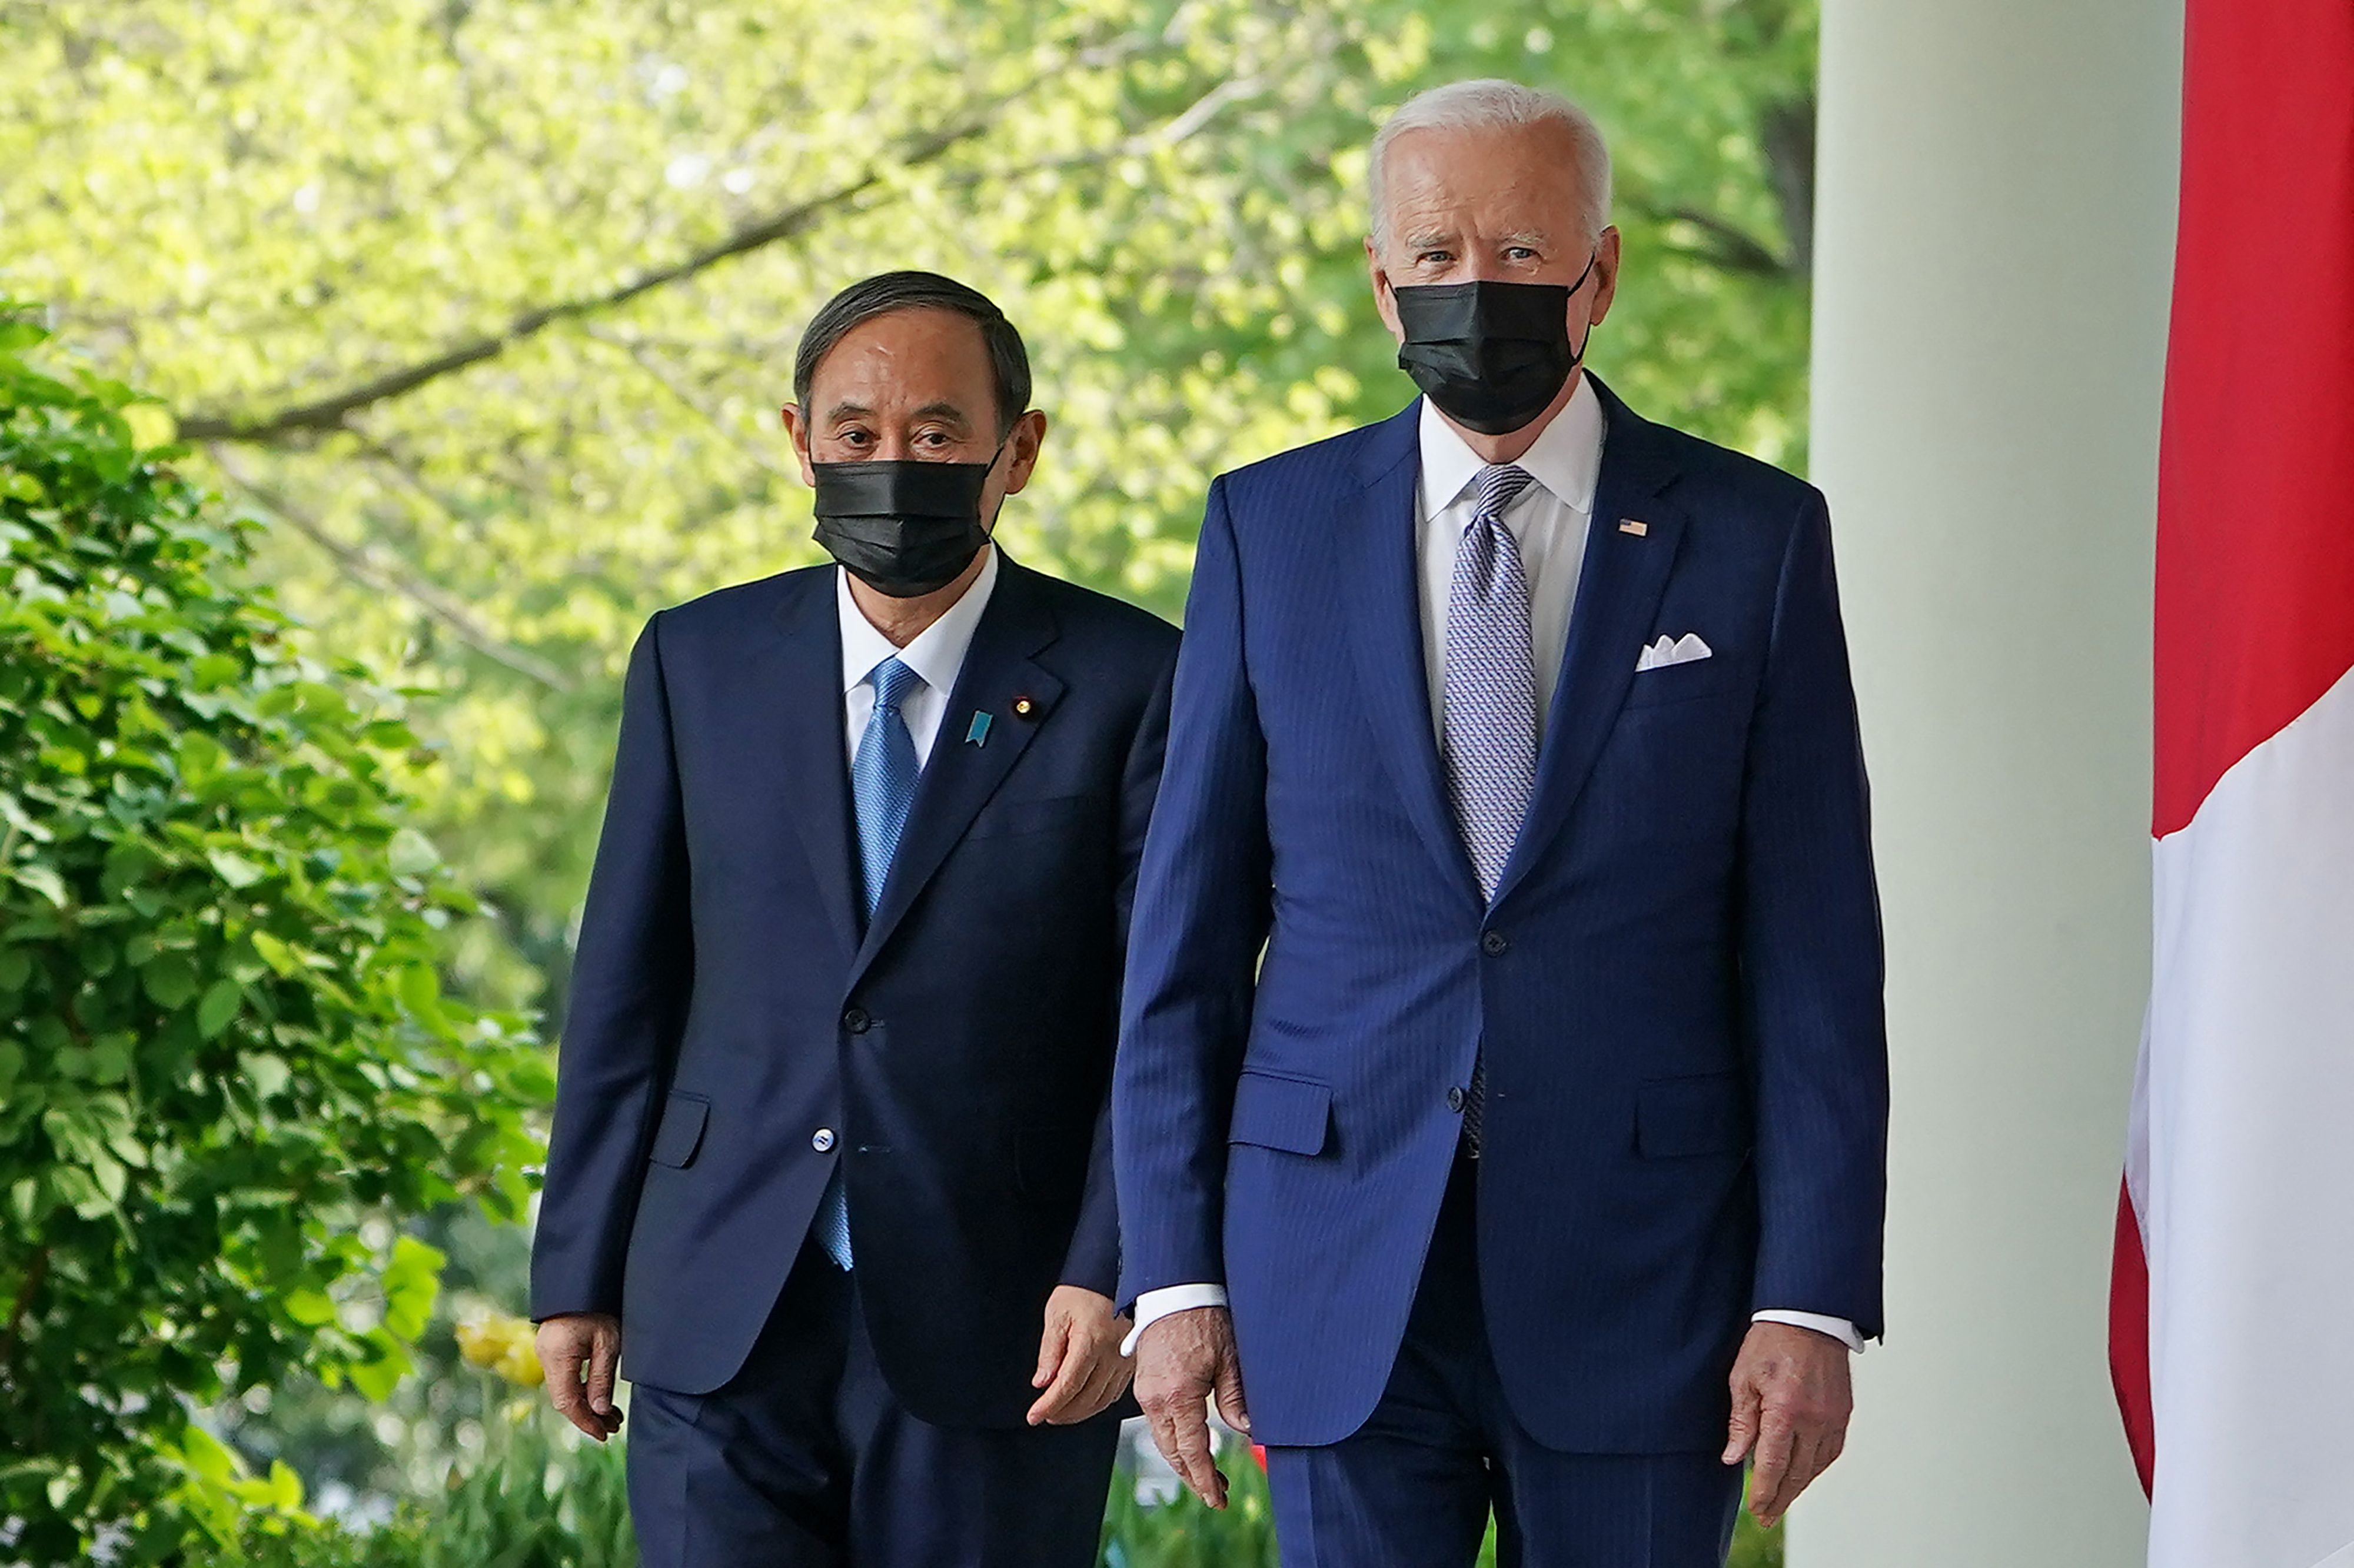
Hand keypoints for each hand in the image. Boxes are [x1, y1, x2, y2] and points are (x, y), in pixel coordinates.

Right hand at [537, 1312, 624, 1440]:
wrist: (585, 1280)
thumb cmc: (600, 1306)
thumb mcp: (608, 1343)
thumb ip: (602, 1379)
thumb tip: (600, 1411)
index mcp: (558, 1356)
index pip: (567, 1402)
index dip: (585, 1421)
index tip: (604, 1434)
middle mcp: (546, 1356)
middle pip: (565, 1398)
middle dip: (589, 1416)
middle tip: (613, 1428)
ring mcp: (547, 1352)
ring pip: (565, 1389)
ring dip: (587, 1404)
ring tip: (613, 1417)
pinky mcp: (553, 1348)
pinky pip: (565, 1377)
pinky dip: (582, 1389)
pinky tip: (600, 1397)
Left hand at [1028, 1285, 1134, 1425]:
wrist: (1112, 1275)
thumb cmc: (1084, 1290)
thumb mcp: (1057, 1315)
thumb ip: (1050, 1351)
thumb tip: (1042, 1382)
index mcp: (1092, 1341)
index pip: (1067, 1385)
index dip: (1049, 1404)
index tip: (1034, 1415)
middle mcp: (1113, 1353)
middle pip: (1086, 1398)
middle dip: (1062, 1412)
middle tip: (1045, 1414)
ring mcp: (1126, 1359)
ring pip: (1102, 1400)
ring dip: (1080, 1412)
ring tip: (1061, 1413)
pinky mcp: (1132, 1360)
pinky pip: (1116, 1392)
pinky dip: (1098, 1403)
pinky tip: (1085, 1403)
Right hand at [1133, 1305, 1249, 1508]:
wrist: (1173, 1290)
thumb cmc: (1204, 1319)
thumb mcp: (1229, 1359)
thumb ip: (1234, 1398)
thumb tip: (1245, 1431)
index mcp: (1178, 1396)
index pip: (1192, 1451)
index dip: (1204, 1479)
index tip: (1217, 1499)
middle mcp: (1155, 1399)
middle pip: (1173, 1453)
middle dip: (1194, 1477)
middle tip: (1217, 1495)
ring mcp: (1146, 1393)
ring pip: (1164, 1441)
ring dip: (1184, 1462)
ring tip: (1208, 1477)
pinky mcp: (1145, 1385)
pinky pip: (1158, 1424)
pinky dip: (1175, 1442)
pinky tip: (1191, 1447)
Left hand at [1722, 1321, 1852, 1527]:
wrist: (1808, 1317)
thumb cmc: (1770, 1342)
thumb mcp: (1743, 1378)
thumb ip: (1741, 1422)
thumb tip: (1735, 1458)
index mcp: (1786, 1410)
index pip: (1774, 1465)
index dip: (1764, 1491)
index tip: (1756, 1509)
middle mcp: (1814, 1419)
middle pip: (1797, 1473)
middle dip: (1780, 1498)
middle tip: (1766, 1517)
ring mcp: (1833, 1417)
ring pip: (1817, 1466)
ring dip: (1799, 1487)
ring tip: (1782, 1502)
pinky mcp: (1843, 1413)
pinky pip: (1832, 1451)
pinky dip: (1816, 1467)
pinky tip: (1804, 1475)